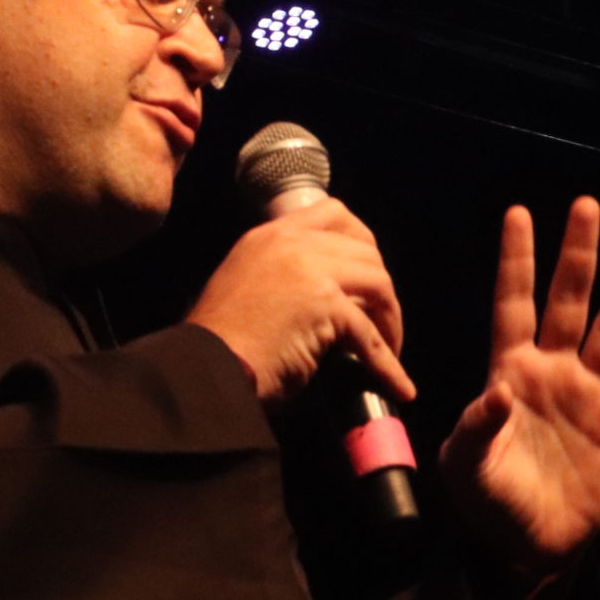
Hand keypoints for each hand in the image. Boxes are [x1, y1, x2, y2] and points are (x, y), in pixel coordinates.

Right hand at [186, 198, 413, 412]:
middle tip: (381, 321)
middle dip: (381, 288)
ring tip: (387, 351)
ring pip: (377, 284)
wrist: (202, 370)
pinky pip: (371, 336)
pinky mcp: (324, 304)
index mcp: (268, 235)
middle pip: (364, 249)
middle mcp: (289, 243)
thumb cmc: (220, 344)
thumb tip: (334, 299)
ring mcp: (309, 269)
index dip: (361, 241)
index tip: (370, 270)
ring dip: (389, 322)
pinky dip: (388, 365)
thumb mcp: (247, 288)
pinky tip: (396, 386)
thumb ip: (284, 278)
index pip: (333, 213)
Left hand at [440, 197, 599, 578]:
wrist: (526, 548)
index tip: (518, 213)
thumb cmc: (486, 502)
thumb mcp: (466, 466)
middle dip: (578, 255)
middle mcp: (553, 372)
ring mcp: (589, 396)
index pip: (513, 303)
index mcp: (510, 371)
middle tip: (587, 206)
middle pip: (568, 301)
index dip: (517, 260)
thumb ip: (478, 427)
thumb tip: (498, 390)